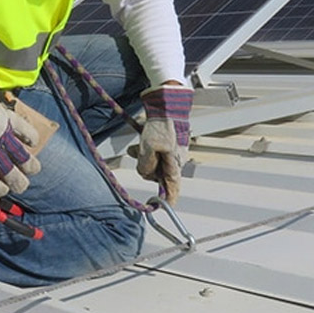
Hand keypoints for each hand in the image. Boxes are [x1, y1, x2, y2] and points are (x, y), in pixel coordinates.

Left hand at [136, 84, 192, 205]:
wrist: (166, 105)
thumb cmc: (161, 125)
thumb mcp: (149, 148)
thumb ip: (147, 165)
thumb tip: (146, 174)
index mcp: (175, 164)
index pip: (173, 188)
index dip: (167, 200)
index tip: (160, 207)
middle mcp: (175, 161)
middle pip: (158, 176)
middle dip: (147, 170)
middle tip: (141, 157)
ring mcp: (170, 152)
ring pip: (152, 163)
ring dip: (142, 158)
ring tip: (138, 147)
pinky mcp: (164, 144)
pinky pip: (151, 153)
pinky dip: (143, 150)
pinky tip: (139, 142)